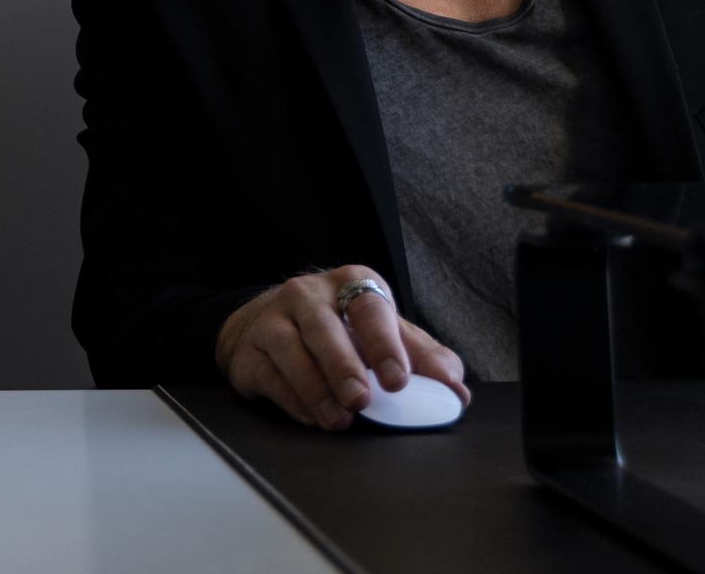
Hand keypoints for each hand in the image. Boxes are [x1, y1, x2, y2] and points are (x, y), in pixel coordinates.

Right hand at [215, 267, 470, 430]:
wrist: (270, 324)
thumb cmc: (342, 330)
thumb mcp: (386, 334)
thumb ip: (423, 359)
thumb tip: (456, 391)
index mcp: (352, 285)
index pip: (370, 308)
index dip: (385, 344)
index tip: (399, 380)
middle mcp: (308, 294)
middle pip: (324, 326)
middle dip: (344, 365)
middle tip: (362, 400)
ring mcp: (273, 319)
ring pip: (290, 349)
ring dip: (316, 389)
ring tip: (338, 419)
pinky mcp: (249, 349)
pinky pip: (268, 374)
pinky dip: (292, 399)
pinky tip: (311, 416)